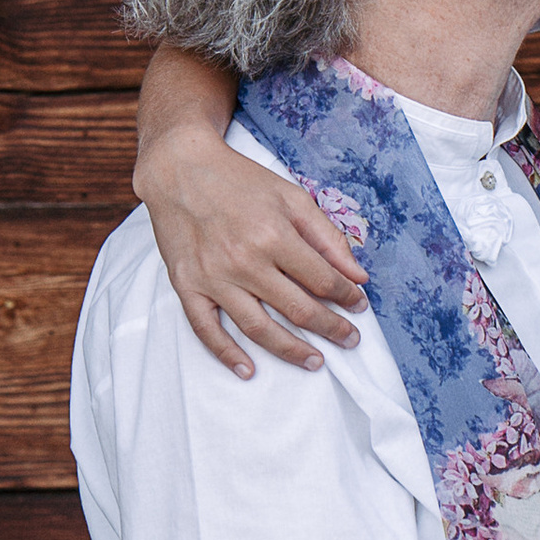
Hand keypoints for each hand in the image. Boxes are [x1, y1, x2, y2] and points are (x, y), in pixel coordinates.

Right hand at [139, 125, 366, 378]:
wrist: (179, 170)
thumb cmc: (240, 181)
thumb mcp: (292, 197)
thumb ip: (327, 237)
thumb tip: (358, 275)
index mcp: (274, 235)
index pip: (322, 280)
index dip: (347, 296)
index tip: (360, 305)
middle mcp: (245, 261)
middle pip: (298, 310)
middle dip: (331, 329)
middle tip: (350, 340)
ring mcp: (213, 277)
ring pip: (259, 328)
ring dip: (291, 351)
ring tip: (315, 362)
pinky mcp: (187, 286)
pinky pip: (207, 329)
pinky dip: (227, 354)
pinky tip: (248, 369)